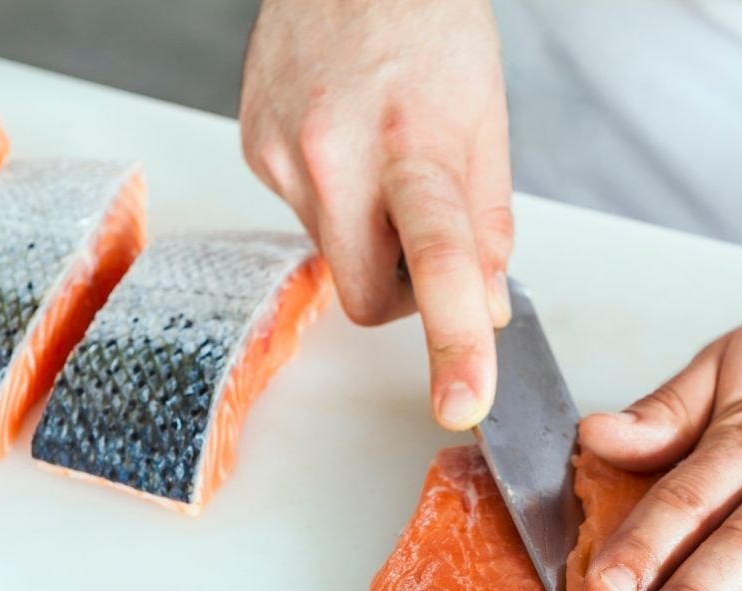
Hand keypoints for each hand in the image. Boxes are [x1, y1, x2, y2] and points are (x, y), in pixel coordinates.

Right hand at [239, 0, 512, 429]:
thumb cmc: (428, 20)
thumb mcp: (487, 115)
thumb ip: (487, 221)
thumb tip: (484, 305)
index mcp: (412, 140)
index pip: (439, 261)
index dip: (455, 341)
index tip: (464, 401)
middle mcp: (334, 153)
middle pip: (367, 299)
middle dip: (402, 293)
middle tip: (426, 237)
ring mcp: (282, 157)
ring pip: (335, 257)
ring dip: (368, 233)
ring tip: (382, 155)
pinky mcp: (254, 151)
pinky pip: (305, 214)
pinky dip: (336, 199)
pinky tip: (345, 139)